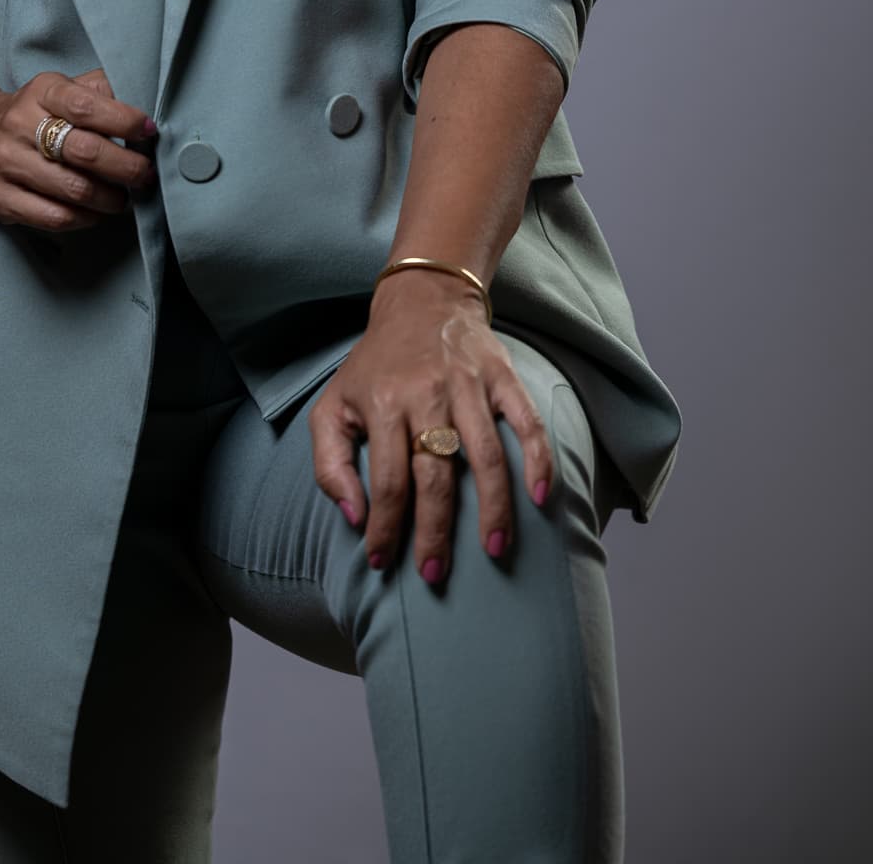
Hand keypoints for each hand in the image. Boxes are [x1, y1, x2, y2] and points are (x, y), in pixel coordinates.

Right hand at [0, 69, 158, 231]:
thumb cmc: (40, 113)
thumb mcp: (67, 88)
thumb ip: (103, 91)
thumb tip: (146, 108)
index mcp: (41, 92)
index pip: (86, 106)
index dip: (124, 121)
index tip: (148, 133)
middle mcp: (18, 124)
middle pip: (85, 152)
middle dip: (127, 168)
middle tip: (146, 174)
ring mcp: (5, 163)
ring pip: (73, 189)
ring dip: (110, 198)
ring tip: (126, 197)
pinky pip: (54, 217)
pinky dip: (86, 218)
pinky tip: (97, 211)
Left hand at [308, 271, 555, 584]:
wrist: (422, 299)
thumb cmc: (373, 366)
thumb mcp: (332, 406)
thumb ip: (329, 463)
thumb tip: (353, 517)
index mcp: (383, 404)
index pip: (387, 481)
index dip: (385, 528)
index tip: (382, 563)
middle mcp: (426, 394)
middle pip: (435, 475)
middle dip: (435, 532)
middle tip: (434, 574)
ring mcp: (468, 385)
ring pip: (485, 455)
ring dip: (493, 508)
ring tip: (496, 551)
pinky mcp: (502, 376)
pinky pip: (526, 421)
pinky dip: (539, 459)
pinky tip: (542, 498)